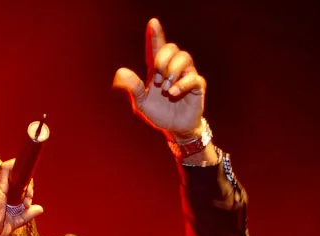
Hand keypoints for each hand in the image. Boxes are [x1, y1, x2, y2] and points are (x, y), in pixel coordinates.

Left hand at [112, 18, 205, 133]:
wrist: (174, 129)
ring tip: (166, 89)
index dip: (155, 35)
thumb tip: (122, 72)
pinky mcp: (197, 86)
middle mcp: (173, 68)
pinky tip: (173, 93)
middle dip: (162, 60)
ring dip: (172, 71)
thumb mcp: (141, 103)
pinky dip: (181, 84)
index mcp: (158, 70)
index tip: (153, 23)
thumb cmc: (158, 113)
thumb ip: (132, 89)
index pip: (156, 47)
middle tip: (157, 80)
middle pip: (171, 47)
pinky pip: (193, 77)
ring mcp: (187, 75)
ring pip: (184, 57)